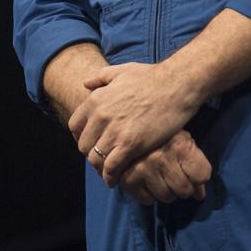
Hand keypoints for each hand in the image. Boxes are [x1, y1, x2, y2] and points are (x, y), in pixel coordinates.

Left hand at [70, 61, 203, 186]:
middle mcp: (100, 116)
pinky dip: (110, 176)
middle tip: (100, 159)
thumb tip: (86, 84)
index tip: (90, 143)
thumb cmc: (151, 77)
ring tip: (107, 172)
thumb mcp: (121, 70)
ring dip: (99, 167)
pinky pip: (111, 167)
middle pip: (83, 145)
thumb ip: (100, 77)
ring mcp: (115, 131)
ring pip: (95, 158)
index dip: (81, 137)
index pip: (74, 126)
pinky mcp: (131, 144)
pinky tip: (115, 179)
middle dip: (90, 154)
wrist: (175, 85)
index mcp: (96, 99)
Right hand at [116, 130, 211, 203]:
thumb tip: (199, 195)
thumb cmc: (162, 136)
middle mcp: (161, 158)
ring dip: (166, 191)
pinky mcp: (128, 180)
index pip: (202, 175)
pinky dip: (149, 194)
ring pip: (167, 197)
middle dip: (183, 186)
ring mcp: (143, 170)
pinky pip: (148, 200)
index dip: (199, 176)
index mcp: (180, 145)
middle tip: (175, 176)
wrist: (127, 126)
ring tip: (160, 176)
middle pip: (185, 190)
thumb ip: (195, 165)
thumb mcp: (183, 141)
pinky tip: (147, 180)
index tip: (191, 172)